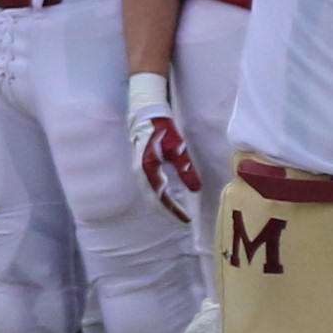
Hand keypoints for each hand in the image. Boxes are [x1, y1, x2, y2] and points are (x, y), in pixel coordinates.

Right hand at [126, 73, 203, 221]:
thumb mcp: (177, 148)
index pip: (160, 199)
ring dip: (161, 204)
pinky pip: (148, 186)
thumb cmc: (161, 128)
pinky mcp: (139, 164)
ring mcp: (137, 169)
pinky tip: (165, 194)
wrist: (145, 110)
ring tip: (174, 211)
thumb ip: (185, 170)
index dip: (173, 211)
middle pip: (153, 200)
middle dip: (167, 211)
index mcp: (147, 172)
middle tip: (181, 220)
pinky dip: (157, 195)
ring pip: (150, 194)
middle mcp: (139, 174)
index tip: (185, 221)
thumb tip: (195, 189)